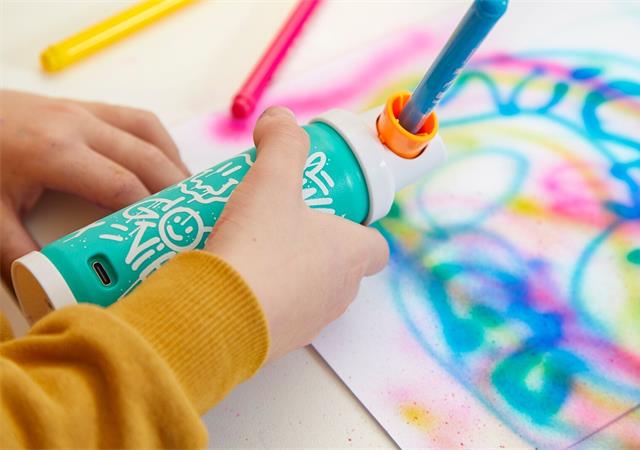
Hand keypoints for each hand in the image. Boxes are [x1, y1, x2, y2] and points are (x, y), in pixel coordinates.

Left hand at [0, 90, 189, 281]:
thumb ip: (17, 252)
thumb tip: (48, 293)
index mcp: (56, 152)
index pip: (123, 186)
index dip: (151, 214)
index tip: (169, 239)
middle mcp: (79, 125)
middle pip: (148, 158)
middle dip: (176, 191)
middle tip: (193, 222)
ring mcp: (84, 110)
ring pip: (149, 133)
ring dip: (174, 164)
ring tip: (187, 196)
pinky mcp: (84, 105)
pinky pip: (137, 120)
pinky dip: (159, 143)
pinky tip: (164, 165)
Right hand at [205, 107, 388, 360]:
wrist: (218, 317)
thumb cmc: (258, 247)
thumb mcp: (271, 180)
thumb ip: (281, 143)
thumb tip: (280, 118)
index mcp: (351, 256)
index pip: (376, 247)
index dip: (359, 229)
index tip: (331, 215)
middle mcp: (339, 294)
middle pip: (340, 267)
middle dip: (314, 247)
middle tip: (279, 224)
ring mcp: (310, 323)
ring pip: (308, 293)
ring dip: (288, 274)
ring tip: (249, 249)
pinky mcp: (277, 343)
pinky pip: (277, 316)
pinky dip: (262, 299)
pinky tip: (232, 281)